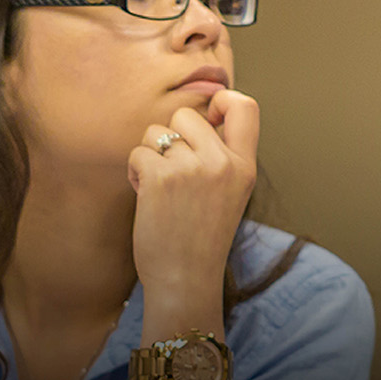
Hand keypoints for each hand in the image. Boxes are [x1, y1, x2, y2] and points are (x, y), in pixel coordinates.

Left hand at [126, 89, 258, 343]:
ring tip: (160, 188)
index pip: (245, 106)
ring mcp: (192, 169)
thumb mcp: (230, 193)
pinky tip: (146, 197)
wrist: (185, 279)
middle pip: (186, 114)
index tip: (207, 119)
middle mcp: (222, 163)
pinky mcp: (161, 178)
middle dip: (171, 136)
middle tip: (172, 169)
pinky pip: (138, 153)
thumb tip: (199, 115)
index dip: (220, 101)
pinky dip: (135, 172)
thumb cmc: (201, 237)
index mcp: (244, 166)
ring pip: (156, 132)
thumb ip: (222, 156)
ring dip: (150, 156)